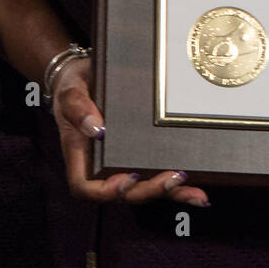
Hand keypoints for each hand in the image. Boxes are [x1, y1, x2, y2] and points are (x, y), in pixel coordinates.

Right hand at [52, 57, 208, 206]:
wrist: (88, 75)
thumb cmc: (75, 86)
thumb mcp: (71, 92)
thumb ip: (78, 108)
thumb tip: (96, 129)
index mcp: (81, 155)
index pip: (86, 187)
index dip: (106, 191)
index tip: (127, 179)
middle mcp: (103, 164)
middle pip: (123, 192)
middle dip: (148, 189)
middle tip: (170, 179)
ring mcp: (124, 162)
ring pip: (145, 188)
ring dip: (169, 192)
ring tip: (191, 190)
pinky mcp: (142, 154)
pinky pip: (158, 173)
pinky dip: (178, 187)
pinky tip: (197, 192)